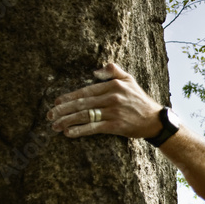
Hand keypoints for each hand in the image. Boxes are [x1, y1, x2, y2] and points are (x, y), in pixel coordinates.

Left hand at [46, 61, 162, 138]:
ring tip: (55, 125)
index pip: (86, 90)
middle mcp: (112, 97)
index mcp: (113, 85)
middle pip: (82, 103)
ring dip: (67, 121)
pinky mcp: (115, 126)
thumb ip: (113, 70)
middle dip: (63, 110)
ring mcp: (113, 112)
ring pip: (85, 115)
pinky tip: (69, 133)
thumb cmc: (140, 100)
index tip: (57, 102)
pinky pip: (93, 127)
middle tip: (50, 115)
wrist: (154, 120)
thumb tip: (95, 71)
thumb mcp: (130, 79)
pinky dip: (80, 130)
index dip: (70, 96)